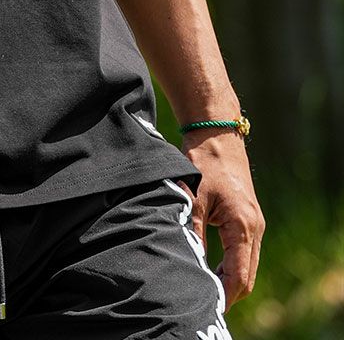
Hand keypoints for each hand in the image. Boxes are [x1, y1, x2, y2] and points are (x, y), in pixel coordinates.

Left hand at [177, 131, 264, 309]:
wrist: (216, 135)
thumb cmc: (203, 164)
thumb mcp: (192, 198)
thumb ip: (192, 232)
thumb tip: (187, 262)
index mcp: (242, 226)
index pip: (239, 276)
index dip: (224, 295)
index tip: (208, 306)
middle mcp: (254, 228)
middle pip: (247, 276)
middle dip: (228, 293)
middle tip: (204, 302)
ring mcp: (254, 223)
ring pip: (247, 265)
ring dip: (230, 280)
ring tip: (205, 289)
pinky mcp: (248, 218)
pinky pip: (244, 253)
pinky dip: (232, 266)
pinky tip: (211, 268)